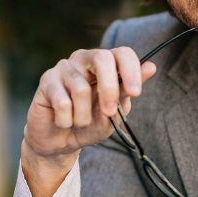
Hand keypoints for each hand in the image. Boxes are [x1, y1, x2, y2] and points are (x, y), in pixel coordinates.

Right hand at [22, 47, 156, 196]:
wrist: (60, 143)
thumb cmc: (89, 125)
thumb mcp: (114, 113)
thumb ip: (127, 91)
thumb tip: (150, 67)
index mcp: (105, 64)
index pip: (122, 53)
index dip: (131, 70)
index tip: (136, 93)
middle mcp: (84, 59)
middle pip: (102, 58)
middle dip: (109, 89)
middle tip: (109, 112)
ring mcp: (64, 68)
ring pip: (81, 89)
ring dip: (83, 116)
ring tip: (79, 122)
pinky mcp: (46, 80)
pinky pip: (63, 102)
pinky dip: (66, 120)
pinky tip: (63, 121)